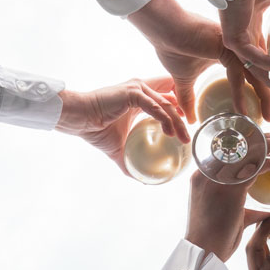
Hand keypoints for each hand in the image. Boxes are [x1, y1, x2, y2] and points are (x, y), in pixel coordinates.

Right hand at [56, 77, 188, 175]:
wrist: (79, 120)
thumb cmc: (95, 129)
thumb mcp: (118, 147)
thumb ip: (129, 161)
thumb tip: (139, 180)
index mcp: (139, 98)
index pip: (167, 99)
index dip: (179, 111)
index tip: (188, 127)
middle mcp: (141, 89)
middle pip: (171, 101)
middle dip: (184, 118)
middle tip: (190, 136)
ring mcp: (138, 89)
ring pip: (166, 104)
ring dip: (178, 121)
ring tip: (185, 138)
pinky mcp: (132, 92)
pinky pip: (154, 106)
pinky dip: (164, 118)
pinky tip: (170, 131)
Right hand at [128, 0, 269, 120]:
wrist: (163, 29)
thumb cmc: (172, 47)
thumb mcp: (182, 79)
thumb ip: (187, 97)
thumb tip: (189, 118)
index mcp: (232, 54)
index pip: (253, 76)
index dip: (261, 93)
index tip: (265, 111)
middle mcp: (238, 50)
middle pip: (261, 76)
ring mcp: (235, 47)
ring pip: (257, 75)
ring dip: (266, 97)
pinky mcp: (227, 47)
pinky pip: (239, 73)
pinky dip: (241, 93)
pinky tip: (243, 110)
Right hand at [184, 134, 269, 260]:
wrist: (203, 252)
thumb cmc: (215, 237)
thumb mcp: (232, 215)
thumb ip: (250, 210)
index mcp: (203, 175)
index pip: (227, 148)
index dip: (249, 140)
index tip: (267, 138)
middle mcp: (206, 173)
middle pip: (237, 146)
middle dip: (261, 139)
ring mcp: (216, 181)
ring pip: (245, 154)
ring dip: (268, 147)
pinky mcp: (228, 191)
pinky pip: (250, 170)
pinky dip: (266, 164)